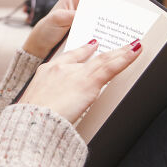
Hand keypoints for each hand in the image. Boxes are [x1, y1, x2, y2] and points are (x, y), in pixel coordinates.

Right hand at [18, 39, 141, 123]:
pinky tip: (135, 51)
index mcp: (46, 72)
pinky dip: (125, 58)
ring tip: (134, 46)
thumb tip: (56, 110)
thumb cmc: (32, 120)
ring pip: (102, 60)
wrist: (32, 121)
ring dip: (120, 52)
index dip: (82, 51)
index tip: (91, 46)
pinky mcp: (87, 82)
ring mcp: (74, 73)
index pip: (68, 58)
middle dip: (103, 51)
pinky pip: (110, 66)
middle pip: (87, 57)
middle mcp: (60, 68)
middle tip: (119, 45)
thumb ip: (49, 103)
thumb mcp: (36, 106)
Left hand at [22, 0, 128, 58]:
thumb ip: (72, 16)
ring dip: (117, 16)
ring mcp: (89, 17)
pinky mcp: (90, 30)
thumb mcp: (57, 19)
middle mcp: (85, 4)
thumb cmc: (46, 29)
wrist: (42, 46)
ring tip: (127, 21)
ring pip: (107, 13)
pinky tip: (117, 35)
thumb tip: (88, 15)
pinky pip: (103, 27)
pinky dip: (110, 29)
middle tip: (132, 0)